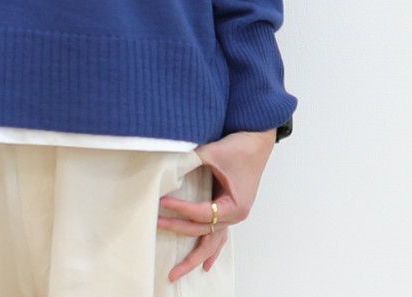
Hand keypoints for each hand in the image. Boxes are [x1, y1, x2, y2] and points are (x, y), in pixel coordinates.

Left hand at [157, 129, 275, 282]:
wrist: (256, 140)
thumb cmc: (239, 147)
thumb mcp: (213, 153)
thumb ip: (190, 163)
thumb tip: (166, 172)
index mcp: (234, 206)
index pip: (201, 212)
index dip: (180, 208)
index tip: (162, 202)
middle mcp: (234, 216)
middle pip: (203, 232)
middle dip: (178, 231)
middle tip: (155, 225)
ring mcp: (233, 215)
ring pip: (212, 242)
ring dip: (194, 257)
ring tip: (175, 272)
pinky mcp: (230, 210)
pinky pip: (219, 236)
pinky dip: (212, 250)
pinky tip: (205, 266)